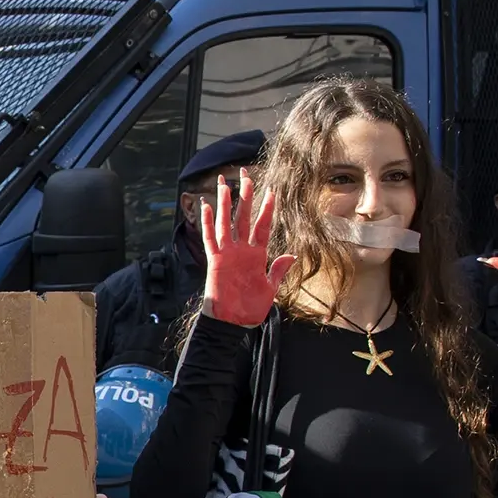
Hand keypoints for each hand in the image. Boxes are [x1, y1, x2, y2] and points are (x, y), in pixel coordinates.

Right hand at [199, 177, 284, 327]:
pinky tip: (206, 206)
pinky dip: (207, 222)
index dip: (267, 208)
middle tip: (246, 175)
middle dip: (246, 196)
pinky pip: (210, 238)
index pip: (263, 226)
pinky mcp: (214, 260)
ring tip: (226, 183)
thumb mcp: (270, 288)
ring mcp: (227, 253)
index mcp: (257, 255)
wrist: (232, 322)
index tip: (272, 190)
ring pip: (226, 222)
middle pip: (243, 217)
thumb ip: (278, 270)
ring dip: (226, 203)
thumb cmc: (250, 308)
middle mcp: (242, 250)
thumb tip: (290, 254)